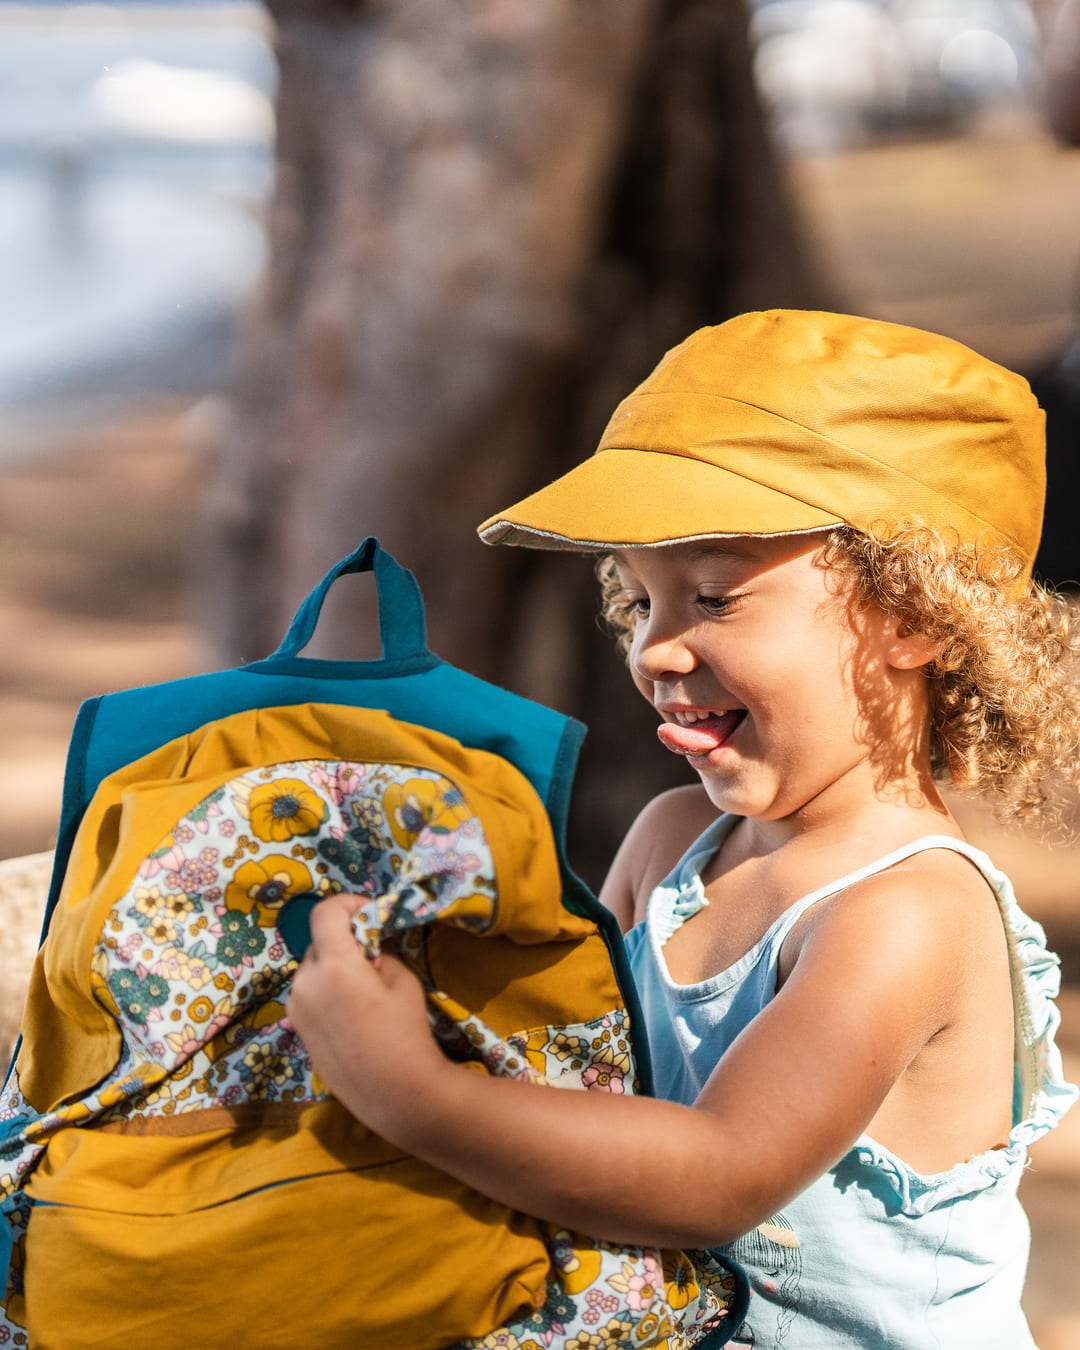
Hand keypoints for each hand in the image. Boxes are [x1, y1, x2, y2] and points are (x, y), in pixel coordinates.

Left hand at [286, 892, 447, 1141]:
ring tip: (364, 990)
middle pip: (319, 942)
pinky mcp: (297, 1030)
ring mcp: (296, 1009)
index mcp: (333, 965)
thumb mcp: (402, 979)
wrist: (394, 1093)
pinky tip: (352, 1014)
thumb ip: (378, 952)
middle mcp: (305, 982)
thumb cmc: (405, 1031)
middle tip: (373, 958)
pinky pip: (309, 995)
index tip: (370, 914)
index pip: (325, 912)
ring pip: (312, 969)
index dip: (348, 904)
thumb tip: (366, 946)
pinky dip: (326, 990)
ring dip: (333, 967)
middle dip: (343, 941)